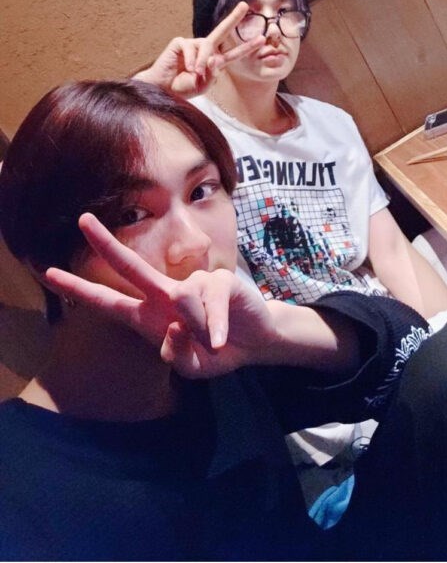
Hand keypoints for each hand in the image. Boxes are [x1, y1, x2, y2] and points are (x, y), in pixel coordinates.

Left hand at [45, 214, 278, 376]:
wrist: (256, 340)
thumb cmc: (214, 351)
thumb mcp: (192, 367)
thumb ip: (177, 356)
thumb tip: (174, 325)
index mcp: (148, 316)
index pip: (108, 301)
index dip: (79, 290)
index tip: (48, 273)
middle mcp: (165, 294)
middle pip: (130, 265)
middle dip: (105, 243)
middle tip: (82, 219)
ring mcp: (193, 284)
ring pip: (181, 303)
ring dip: (197, 332)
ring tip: (212, 343)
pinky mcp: (219, 280)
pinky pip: (210, 303)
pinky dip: (214, 327)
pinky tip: (219, 339)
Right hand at [133, 2, 264, 95]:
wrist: (163, 89)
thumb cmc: (183, 87)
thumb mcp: (202, 85)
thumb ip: (211, 74)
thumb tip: (215, 57)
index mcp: (215, 61)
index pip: (234, 53)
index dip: (248, 47)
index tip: (262, 39)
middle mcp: (206, 49)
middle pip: (222, 31)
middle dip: (234, 17)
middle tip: (245, 5)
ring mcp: (193, 44)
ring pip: (206, 47)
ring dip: (201, 62)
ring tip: (194, 73)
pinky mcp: (180, 43)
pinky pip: (190, 48)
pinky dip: (189, 59)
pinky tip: (184, 68)